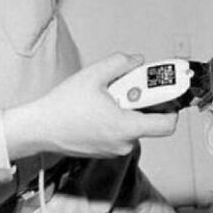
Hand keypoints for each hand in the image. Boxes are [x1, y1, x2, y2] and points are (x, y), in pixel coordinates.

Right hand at [3, 52, 178, 159]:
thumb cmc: (62, 106)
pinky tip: (98, 111)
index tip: (167, 94)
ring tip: (105, 99)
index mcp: (126, 127)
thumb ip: (120, 63)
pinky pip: (121, 134)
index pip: (167, 125)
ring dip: (127, 111)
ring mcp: (115, 150)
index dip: (173, 109)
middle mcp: (125, 143)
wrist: (39, 129)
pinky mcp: (105, 151)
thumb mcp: (92, 75)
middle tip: (125, 88)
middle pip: (149, 122)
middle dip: (142, 103)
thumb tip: (137, 60)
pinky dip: (117, 121)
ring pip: (134, 127)